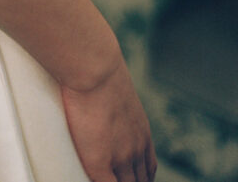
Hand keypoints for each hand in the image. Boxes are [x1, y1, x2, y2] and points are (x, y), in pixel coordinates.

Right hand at [60, 58, 156, 181]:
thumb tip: (96, 87)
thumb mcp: (113, 88)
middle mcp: (137, 148)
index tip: (133, 177)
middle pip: (140, 180)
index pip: (147, 166)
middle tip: (121, 179)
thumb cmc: (98, 70)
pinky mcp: (100, 163)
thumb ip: (110, 99)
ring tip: (107, 180)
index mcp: (141, 132)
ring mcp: (121, 157)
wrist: (94, 70)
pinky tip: (91, 181)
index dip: (140, 176)